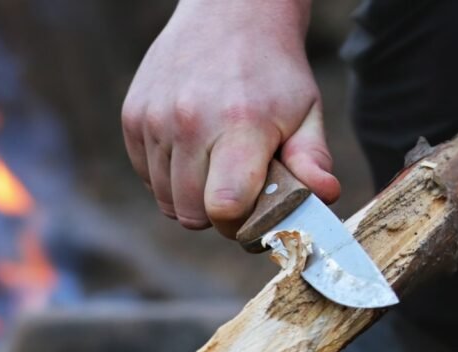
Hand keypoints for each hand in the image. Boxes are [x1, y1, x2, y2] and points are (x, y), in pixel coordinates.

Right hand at [122, 0, 339, 237]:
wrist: (229, 11)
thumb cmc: (272, 71)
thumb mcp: (305, 110)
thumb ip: (312, 159)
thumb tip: (325, 197)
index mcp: (240, 124)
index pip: (223, 207)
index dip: (238, 224)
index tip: (252, 213)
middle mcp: (189, 121)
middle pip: (191, 213)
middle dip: (216, 215)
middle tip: (236, 191)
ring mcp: (155, 118)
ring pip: (165, 200)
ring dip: (190, 196)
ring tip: (214, 164)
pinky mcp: (132, 116)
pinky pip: (145, 176)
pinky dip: (167, 176)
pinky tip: (190, 149)